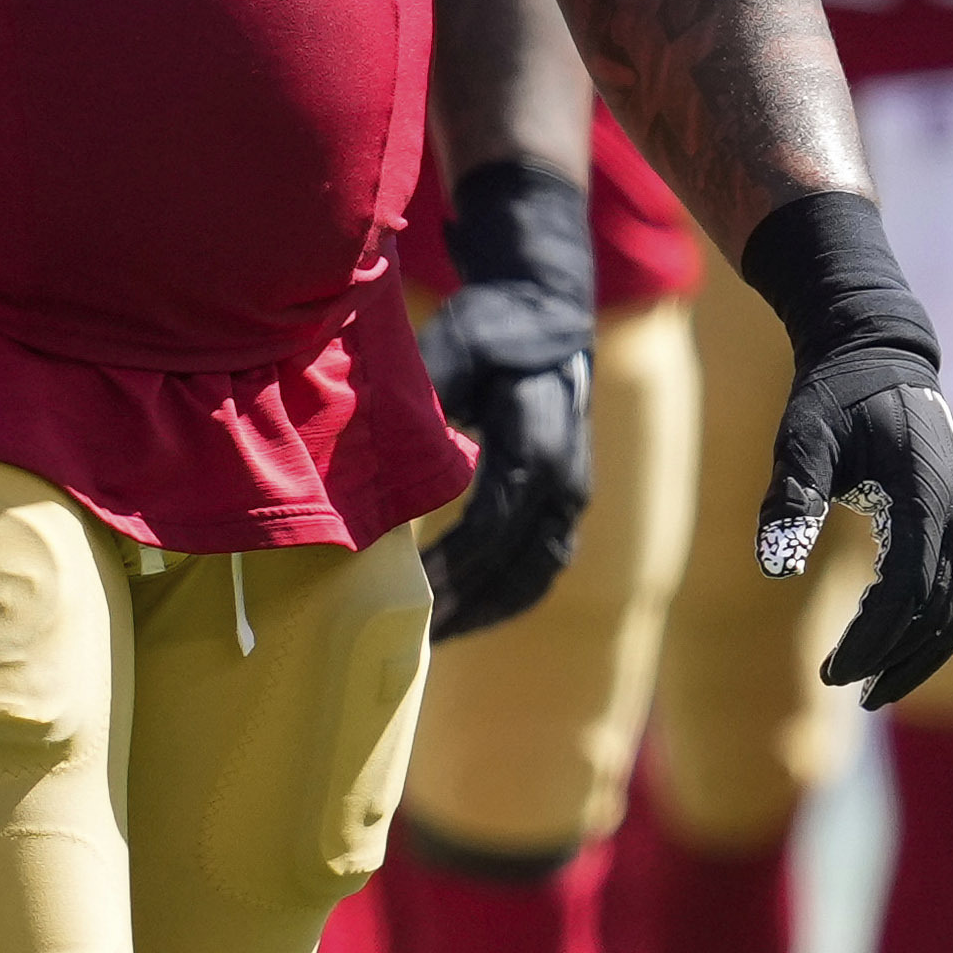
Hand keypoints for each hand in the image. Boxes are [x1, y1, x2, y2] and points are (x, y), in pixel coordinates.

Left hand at [415, 155, 597, 638]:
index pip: (494, 526)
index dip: (452, 565)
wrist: (547, 311)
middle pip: (517, 566)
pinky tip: (461, 614)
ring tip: (430, 641)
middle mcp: (565, 481)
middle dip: (464, 605)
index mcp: (539, 446)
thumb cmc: (493, 327)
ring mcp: (570, 497)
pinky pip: (539, 568)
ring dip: (484, 612)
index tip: (406, 592)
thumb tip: (383, 447)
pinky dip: (502, 598)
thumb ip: (429, 399)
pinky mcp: (563, 504)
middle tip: (406, 638)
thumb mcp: (456, 349)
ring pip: (534, 577)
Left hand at [738, 190, 952, 710]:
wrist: (878, 356)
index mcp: (926, 494)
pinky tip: (896, 652)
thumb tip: (772, 564)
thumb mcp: (801, 435)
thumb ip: (790, 493)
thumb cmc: (832, 396)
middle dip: (896, 659)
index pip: (908, 590)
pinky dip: (935, 630)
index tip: (831, 671)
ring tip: (872, 687)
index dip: (873, 639)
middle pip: (942, 612)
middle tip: (845, 688)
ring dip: (920, 654)